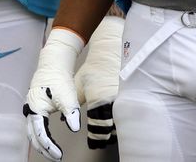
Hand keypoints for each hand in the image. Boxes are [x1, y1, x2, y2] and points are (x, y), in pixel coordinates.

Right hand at [24, 28, 83, 160]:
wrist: (54, 63)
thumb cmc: (59, 79)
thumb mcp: (68, 97)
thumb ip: (71, 113)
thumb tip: (74, 128)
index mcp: (35, 108)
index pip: (40, 134)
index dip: (49, 147)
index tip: (59, 155)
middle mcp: (30, 109)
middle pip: (33, 136)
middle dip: (43, 149)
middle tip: (55, 157)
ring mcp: (31, 107)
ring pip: (32, 131)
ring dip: (41, 143)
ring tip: (52, 152)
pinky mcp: (35, 106)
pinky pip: (35, 125)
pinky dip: (41, 135)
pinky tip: (50, 139)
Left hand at [74, 16, 123, 148]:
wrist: (111, 51)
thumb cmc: (94, 68)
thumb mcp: (79, 85)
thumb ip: (72, 104)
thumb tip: (64, 119)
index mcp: (97, 100)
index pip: (97, 128)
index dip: (95, 138)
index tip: (93, 143)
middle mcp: (111, 101)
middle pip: (111, 129)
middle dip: (106, 136)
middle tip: (102, 139)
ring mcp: (124, 97)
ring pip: (122, 123)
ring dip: (116, 129)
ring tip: (111, 132)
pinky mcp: (131, 94)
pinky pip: (130, 112)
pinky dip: (125, 119)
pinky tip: (121, 121)